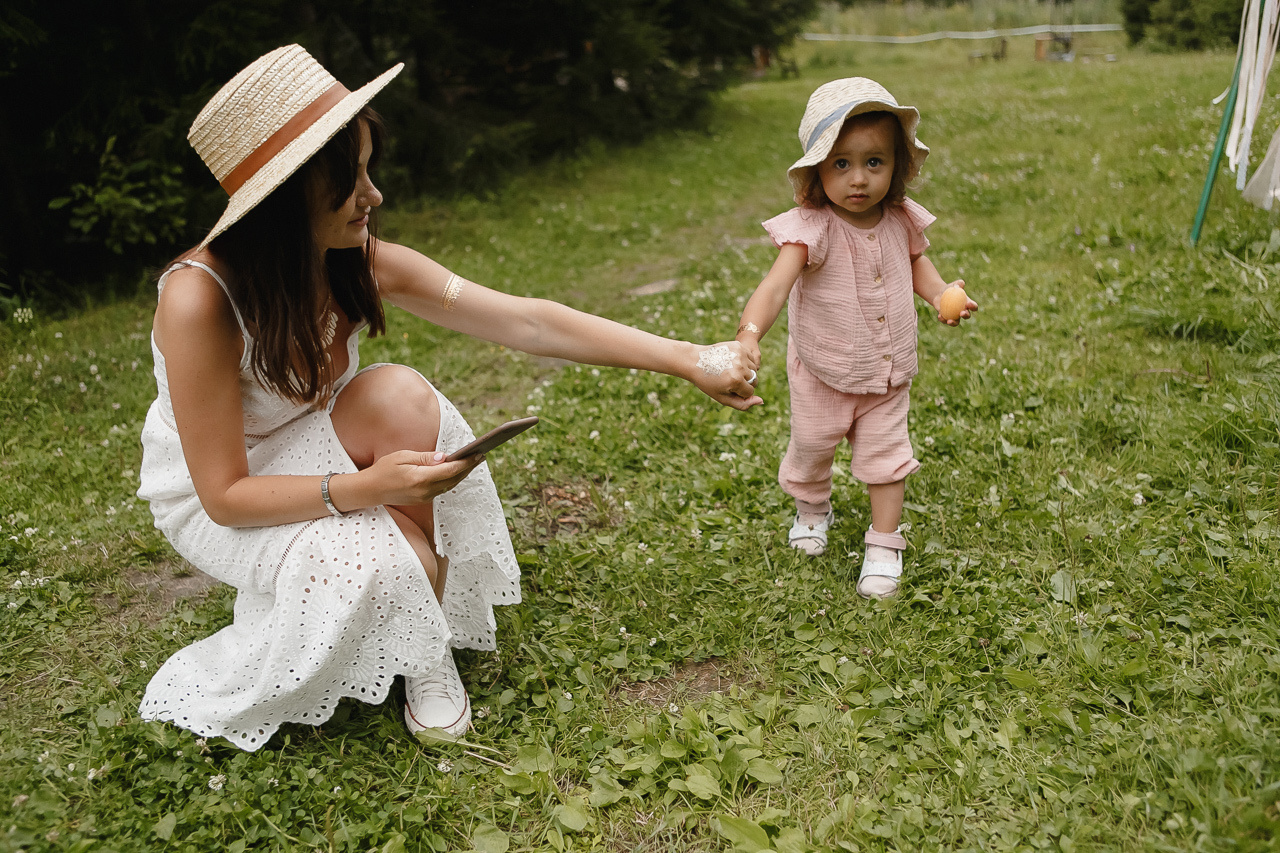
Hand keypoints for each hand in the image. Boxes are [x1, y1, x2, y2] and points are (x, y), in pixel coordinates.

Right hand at [364, 449, 484, 506]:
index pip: (450, 470)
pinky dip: (453, 479)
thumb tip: (444, 457)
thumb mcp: (402, 456)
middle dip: (469, 467)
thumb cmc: (384, 469)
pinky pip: (443, 488)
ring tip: (474, 461)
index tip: (477, 453)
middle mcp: (425, 491)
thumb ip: (424, 458)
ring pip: (450, 485)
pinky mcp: (424, 499)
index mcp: (420, 479)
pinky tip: (458, 470)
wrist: (370, 490)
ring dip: (463, 474)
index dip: (466, 462)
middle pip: (454, 479)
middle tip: (481, 455)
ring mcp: (425, 497)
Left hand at [689, 341, 762, 410]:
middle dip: (744, 383)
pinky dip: (744, 362)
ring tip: (729, 370)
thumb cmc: (708, 382)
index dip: (740, 392)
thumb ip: (742, 404)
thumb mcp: (723, 398)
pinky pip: (750, 358)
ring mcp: (740, 355)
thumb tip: (761, 401)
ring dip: (745, 372)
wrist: (695, 361)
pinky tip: (731, 362)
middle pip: (754, 381)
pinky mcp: (739, 346)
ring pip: (754, 369)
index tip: (728, 387)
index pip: (750, 392)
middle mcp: (739, 367)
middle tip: (729, 379)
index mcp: (735, 381)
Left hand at [934, 280, 977, 326]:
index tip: (968, 304)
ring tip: (949, 321)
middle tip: (961, 313)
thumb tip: (960, 284)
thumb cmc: (950, 288)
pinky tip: (939, 316)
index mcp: (967, 304)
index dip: (973, 306)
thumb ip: (958, 283)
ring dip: (953, 323)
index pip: (973, 307)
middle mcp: (963, 312)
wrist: (939, 294)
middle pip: (967, 316)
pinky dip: (942, 319)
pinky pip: (945, 320)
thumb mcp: (954, 285)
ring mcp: (954, 316)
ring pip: (956, 322)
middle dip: (966, 315)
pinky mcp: (946, 318)